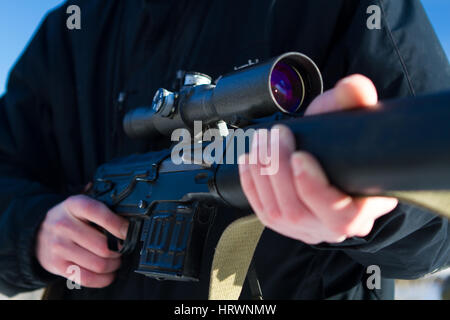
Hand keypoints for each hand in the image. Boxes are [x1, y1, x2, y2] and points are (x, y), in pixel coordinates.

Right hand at [36, 195, 128, 287]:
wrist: (37, 231)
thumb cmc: (68, 218)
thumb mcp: (81, 206)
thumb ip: (102, 212)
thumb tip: (128, 225)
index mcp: (74, 205)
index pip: (100, 214)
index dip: (119, 225)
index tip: (129, 232)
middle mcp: (64, 225)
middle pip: (103, 246)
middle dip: (120, 250)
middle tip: (124, 249)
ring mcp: (59, 247)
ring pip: (99, 264)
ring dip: (114, 265)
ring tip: (116, 260)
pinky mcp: (57, 266)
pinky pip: (87, 278)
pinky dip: (104, 279)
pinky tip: (109, 273)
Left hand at [238, 75, 397, 243]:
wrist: (333, 168)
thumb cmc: (346, 152)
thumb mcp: (353, 125)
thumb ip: (356, 104)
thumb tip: (355, 88)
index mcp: (358, 212)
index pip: (339, 215)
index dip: (314, 188)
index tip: (300, 156)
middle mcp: (329, 227)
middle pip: (297, 210)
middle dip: (280, 168)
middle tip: (277, 134)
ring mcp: (301, 228)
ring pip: (275, 211)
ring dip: (263, 171)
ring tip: (262, 140)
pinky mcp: (279, 224)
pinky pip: (259, 209)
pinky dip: (250, 182)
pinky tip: (249, 160)